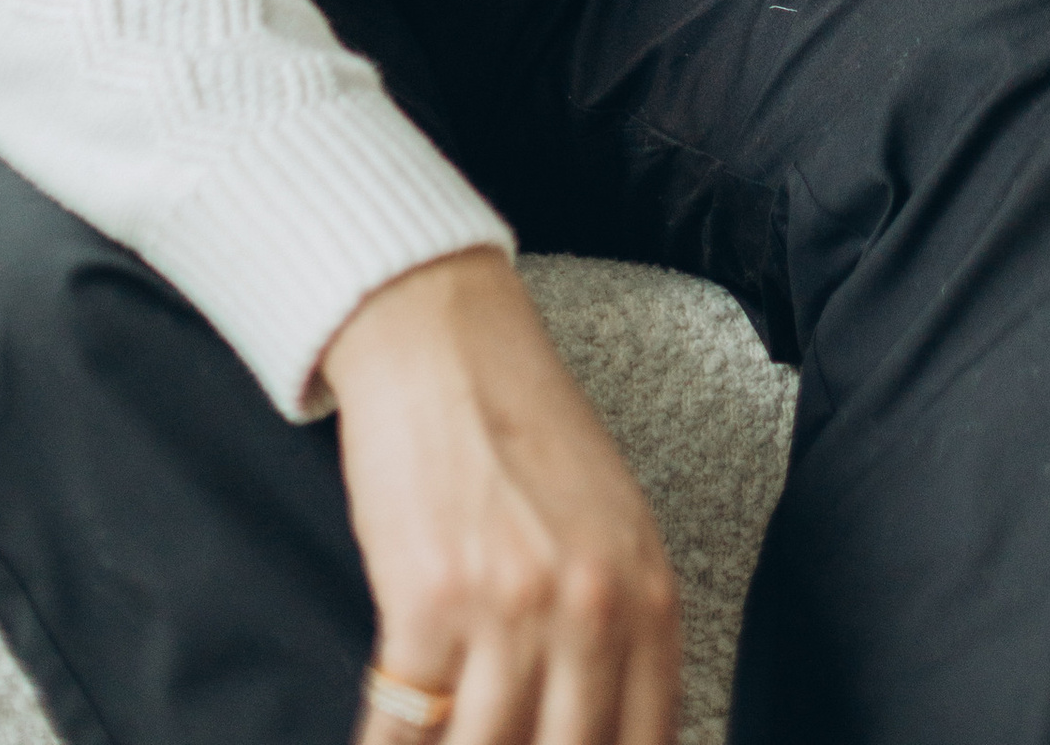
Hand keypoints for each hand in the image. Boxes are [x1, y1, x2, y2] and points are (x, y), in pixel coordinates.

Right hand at [324, 249, 679, 744]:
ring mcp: (511, 607)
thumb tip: (607, 732)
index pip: (645, 742)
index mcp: (647, 592)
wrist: (446, 344)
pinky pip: (402, 729)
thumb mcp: (611, 526)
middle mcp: (592, 607)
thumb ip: (623, 628)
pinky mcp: (428, 601)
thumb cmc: (525, 432)